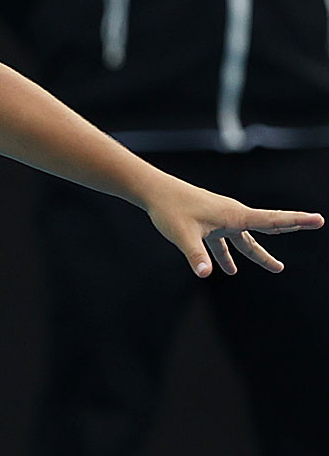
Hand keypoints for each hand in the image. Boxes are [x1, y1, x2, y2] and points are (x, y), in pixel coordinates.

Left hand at [145, 177, 324, 276]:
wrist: (154, 192)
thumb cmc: (170, 209)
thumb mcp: (183, 235)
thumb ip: (196, 255)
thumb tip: (205, 274)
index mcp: (234, 215)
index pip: (272, 220)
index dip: (296, 221)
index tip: (319, 219)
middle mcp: (231, 216)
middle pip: (266, 225)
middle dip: (289, 227)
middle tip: (315, 223)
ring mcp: (220, 219)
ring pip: (244, 239)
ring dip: (258, 253)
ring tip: (277, 268)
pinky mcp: (207, 223)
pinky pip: (223, 242)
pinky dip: (227, 254)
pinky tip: (227, 269)